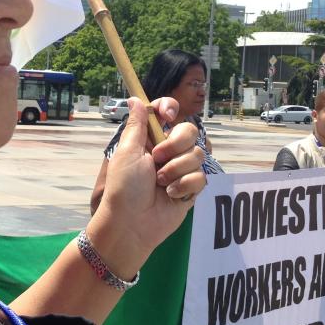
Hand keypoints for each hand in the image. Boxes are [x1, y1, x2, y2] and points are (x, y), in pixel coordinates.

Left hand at [88, 96, 205, 277]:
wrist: (132, 225)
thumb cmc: (124, 188)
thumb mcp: (127, 152)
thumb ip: (136, 125)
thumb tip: (134, 99)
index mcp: (149, 139)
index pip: (166, 112)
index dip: (170, 108)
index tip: (168, 115)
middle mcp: (167, 151)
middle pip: (189, 130)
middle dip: (175, 144)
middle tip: (157, 160)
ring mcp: (180, 169)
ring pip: (197, 153)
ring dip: (176, 169)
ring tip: (160, 184)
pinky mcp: (190, 188)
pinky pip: (201, 176)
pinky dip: (185, 186)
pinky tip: (171, 195)